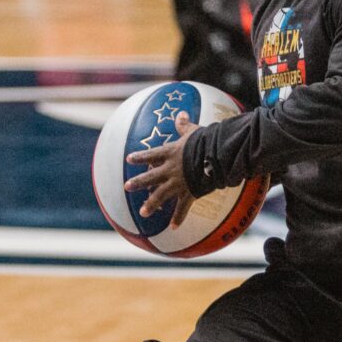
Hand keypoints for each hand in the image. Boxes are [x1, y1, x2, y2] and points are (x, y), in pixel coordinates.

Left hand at [124, 111, 199, 227]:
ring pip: (160, 195)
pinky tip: (173, 228)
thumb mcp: (193, 131)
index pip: (151, 155)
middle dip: (137, 182)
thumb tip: (180, 113)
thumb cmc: (205, 141)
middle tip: (126, 187)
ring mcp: (178, 183)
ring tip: (142, 213)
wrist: (214, 156)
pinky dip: (178, 218)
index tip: (129, 159)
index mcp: (170, 153)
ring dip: (151, 204)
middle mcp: (170, 169)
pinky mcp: (188, 193)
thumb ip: (184, 125)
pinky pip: (182, 208)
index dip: (139, 157)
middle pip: (150, 177)